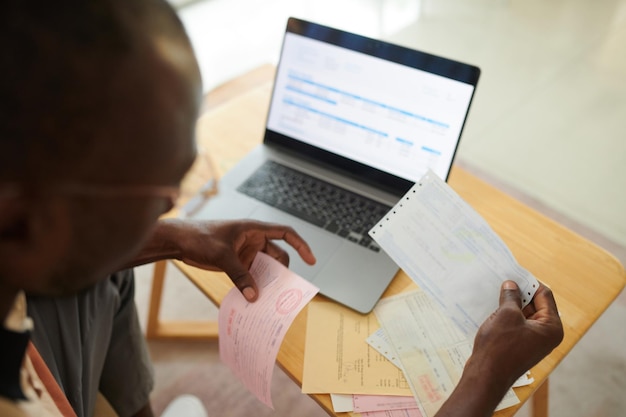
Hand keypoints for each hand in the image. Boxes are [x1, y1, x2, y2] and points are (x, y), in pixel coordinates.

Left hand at [161, 219, 315, 300]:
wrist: (179, 241)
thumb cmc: (200, 238)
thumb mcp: (222, 256)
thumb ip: (240, 276)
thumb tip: (255, 296)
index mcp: (254, 229)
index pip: (285, 233)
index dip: (301, 245)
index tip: (311, 260)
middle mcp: (253, 240)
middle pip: (277, 255)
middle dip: (281, 272)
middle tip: (284, 291)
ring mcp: (246, 252)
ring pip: (265, 268)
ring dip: (268, 281)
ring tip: (271, 298)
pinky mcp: (237, 263)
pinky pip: (252, 276)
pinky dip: (255, 286)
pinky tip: (255, 299)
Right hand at [434, 280, 562, 416]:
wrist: (486, 375)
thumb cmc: (499, 346)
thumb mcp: (506, 315)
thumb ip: (511, 296)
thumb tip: (512, 284)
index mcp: (551, 327)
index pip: (544, 295)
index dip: (529, 282)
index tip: (514, 272)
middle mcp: (546, 334)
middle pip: (535, 304)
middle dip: (519, 293)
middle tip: (502, 280)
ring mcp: (532, 341)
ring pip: (523, 314)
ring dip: (510, 305)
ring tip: (495, 293)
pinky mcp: (519, 345)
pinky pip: (516, 325)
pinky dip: (506, 316)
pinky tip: (492, 308)